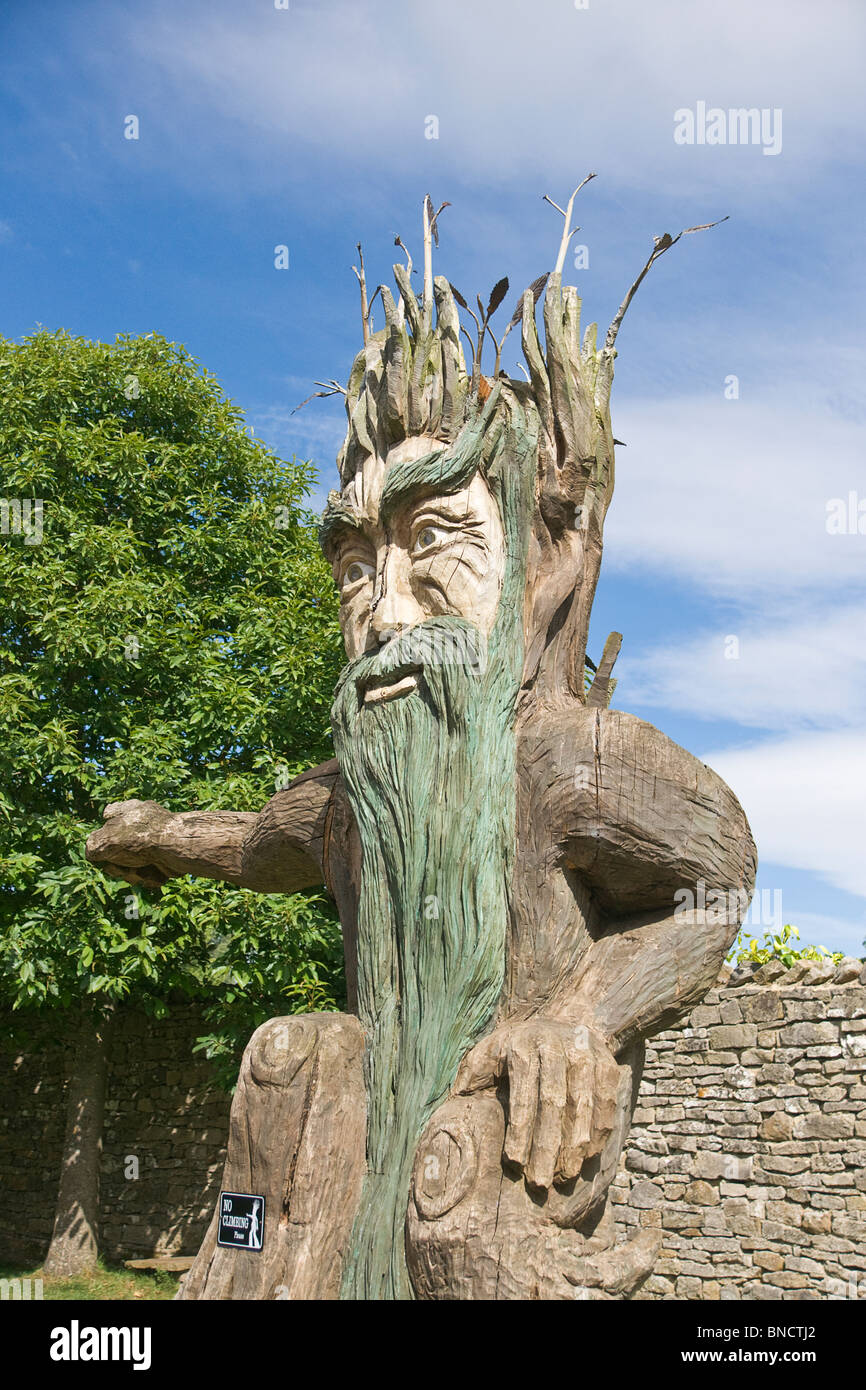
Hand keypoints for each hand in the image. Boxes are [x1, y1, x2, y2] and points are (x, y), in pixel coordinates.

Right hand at [85, 799, 170, 888]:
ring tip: (143, 869)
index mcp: (127, 811)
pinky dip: (150, 876)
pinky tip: (155, 872)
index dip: (103, 835)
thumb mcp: (105, 841)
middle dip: (117, 864)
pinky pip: (149, 873)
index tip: (107, 846)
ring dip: (134, 874)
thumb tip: (94, 854)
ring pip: (132, 866)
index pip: (108, 816)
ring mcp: (154, 842)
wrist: (179, 848)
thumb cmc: (141, 839)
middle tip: (122, 867)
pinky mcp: (165, 858)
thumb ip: (92, 846)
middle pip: (117, 851)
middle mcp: (141, 825)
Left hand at [454, 1017, 619, 1189]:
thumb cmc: (517, 1047)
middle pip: (553, 1102)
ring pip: (582, 1105)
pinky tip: (587, 1158)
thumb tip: (457, 1096)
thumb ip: (472, 1072)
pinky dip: (598, 1132)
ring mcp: (585, 1055)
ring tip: (564, 1177)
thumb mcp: (489, 1050)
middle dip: (546, 1147)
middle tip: (539, 1183)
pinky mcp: (607, 1065)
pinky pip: (605, 1103)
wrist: (565, 1020)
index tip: (515, 1163)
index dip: (520, 1130)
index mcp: (523, 1046)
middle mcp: (556, 1047)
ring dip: (575, 1145)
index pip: (523, 1093)